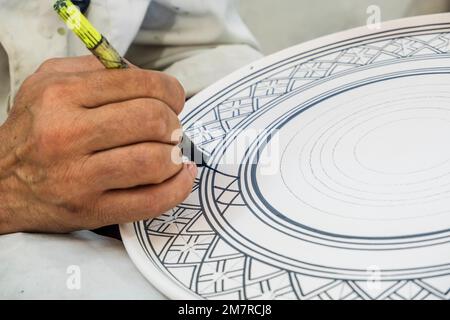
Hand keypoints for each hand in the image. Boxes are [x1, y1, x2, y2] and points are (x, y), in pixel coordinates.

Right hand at [0, 56, 196, 233]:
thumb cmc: (33, 130)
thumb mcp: (49, 82)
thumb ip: (99, 69)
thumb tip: (150, 79)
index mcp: (61, 94)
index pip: (141, 84)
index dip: (171, 91)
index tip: (174, 101)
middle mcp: (67, 133)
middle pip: (153, 120)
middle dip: (174, 124)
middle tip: (170, 130)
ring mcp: (79, 177)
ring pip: (155, 161)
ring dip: (175, 157)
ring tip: (170, 154)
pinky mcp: (90, 210)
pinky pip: (152, 201)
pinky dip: (177, 188)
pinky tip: (178, 177)